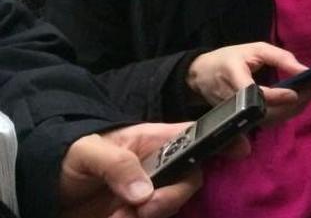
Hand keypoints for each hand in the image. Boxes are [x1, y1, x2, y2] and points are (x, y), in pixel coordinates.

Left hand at [58, 122, 249, 217]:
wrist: (39, 187)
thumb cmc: (63, 156)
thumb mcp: (84, 151)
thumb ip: (117, 164)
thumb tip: (145, 190)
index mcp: (152, 139)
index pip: (195, 134)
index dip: (222, 138)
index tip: (239, 149)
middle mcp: (157, 165)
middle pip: (191, 177)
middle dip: (175, 195)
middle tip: (145, 208)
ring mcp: (149, 191)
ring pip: (174, 202)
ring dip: (154, 214)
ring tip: (119, 216)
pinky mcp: (138, 214)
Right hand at [186, 42, 310, 123]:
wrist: (201, 75)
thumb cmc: (230, 58)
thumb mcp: (255, 49)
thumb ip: (280, 58)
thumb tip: (304, 70)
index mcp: (233, 75)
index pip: (255, 92)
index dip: (276, 96)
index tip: (296, 92)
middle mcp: (233, 99)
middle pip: (265, 111)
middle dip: (292, 105)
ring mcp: (236, 112)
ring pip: (268, 119)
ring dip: (291, 110)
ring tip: (309, 95)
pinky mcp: (241, 119)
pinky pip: (266, 121)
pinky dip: (284, 114)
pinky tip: (296, 103)